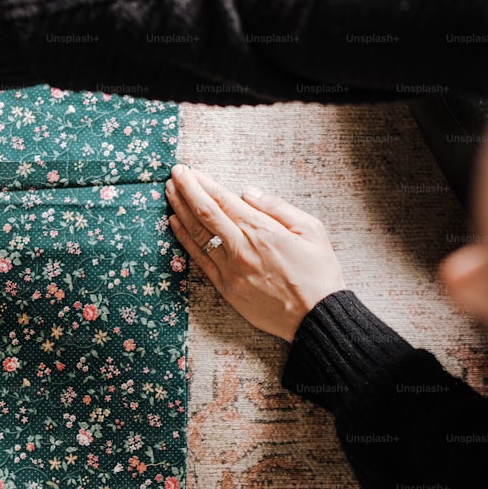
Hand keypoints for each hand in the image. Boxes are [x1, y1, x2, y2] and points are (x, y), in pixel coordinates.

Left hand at [165, 164, 345, 341]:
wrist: (316, 317)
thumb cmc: (319, 273)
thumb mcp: (312, 230)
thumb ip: (278, 208)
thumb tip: (249, 192)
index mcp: (263, 230)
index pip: (224, 200)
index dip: (203, 183)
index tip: (190, 171)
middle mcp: (241, 247)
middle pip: (204, 212)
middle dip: (186, 189)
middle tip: (174, 173)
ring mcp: (230, 268)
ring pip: (197, 233)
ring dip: (180, 209)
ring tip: (169, 192)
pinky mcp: (225, 286)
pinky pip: (199, 258)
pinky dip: (184, 238)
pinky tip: (174, 223)